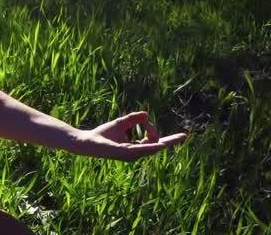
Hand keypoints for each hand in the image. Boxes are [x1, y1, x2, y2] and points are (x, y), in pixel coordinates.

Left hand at [72, 110, 188, 160]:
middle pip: (158, 145)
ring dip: (152, 132)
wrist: (87, 142)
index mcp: (136, 148)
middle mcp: (136, 153)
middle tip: (183, 135)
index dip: (169, 140)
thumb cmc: (102, 135)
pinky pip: (143, 149)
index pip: (156, 144)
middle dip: (169, 140)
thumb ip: (133, 119)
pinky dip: (152, 146)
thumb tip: (146, 114)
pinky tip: (161, 145)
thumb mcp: (120, 123)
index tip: (174, 132)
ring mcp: (132, 154)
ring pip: (153, 145)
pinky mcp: (126, 152)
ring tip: (149, 126)